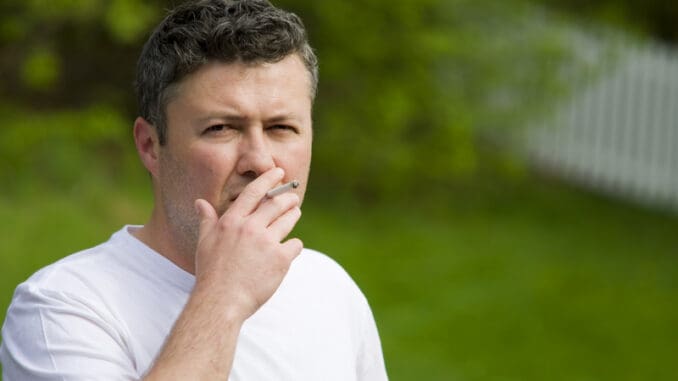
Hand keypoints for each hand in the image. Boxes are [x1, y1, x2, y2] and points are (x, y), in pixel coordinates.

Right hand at [193, 167, 302, 320]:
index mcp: (232, 222)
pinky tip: (290, 250)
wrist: (221, 301)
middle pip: (276, 204)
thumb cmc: (211, 273)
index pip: (253, 193)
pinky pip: (295, 245)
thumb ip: (206, 220)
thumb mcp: (204, 242)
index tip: (278, 172)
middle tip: (292, 198)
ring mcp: (266, 242)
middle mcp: (250, 228)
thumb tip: (200, 202)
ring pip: (288, 220)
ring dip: (293, 215)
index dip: (268, 179)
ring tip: (295, 214)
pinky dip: (294, 246)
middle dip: (287, 198)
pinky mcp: (280, 259)